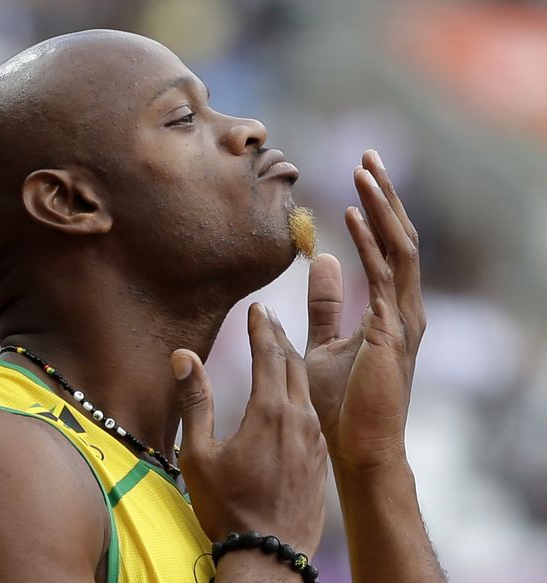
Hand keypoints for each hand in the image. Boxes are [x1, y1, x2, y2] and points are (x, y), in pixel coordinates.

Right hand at [171, 303, 326, 554]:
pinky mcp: (320, 458)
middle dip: (279, 336)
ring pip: (306, 387)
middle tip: (268, 316)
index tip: (257, 306)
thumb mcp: (200, 454)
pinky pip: (312, 412)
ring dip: (292, 363)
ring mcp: (314, 439)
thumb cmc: (229, 507)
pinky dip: (302, 391)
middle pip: (292, 363)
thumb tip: (184, 356)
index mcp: (270, 412)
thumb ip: (195, 401)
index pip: (269, 354)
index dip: (262, 327)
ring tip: (281, 348)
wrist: (271, 556)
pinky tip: (292, 395)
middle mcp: (299, 419)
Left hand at [305, 150, 425, 468]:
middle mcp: (405, 308)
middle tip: (369, 155)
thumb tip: (323, 262)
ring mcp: (404, 318)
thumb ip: (326, 304)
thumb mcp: (324, 343)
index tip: (361, 175)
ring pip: (399, 246)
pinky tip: (350, 212)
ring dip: (381, 206)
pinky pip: (383, 274)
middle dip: (386, 194)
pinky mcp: (392, 331)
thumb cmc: (340, 403)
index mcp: (392, 309)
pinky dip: (368, 240)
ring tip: (364, 168)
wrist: (356, 448)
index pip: (389, 247)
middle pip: (401, 237)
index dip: (378, 210)